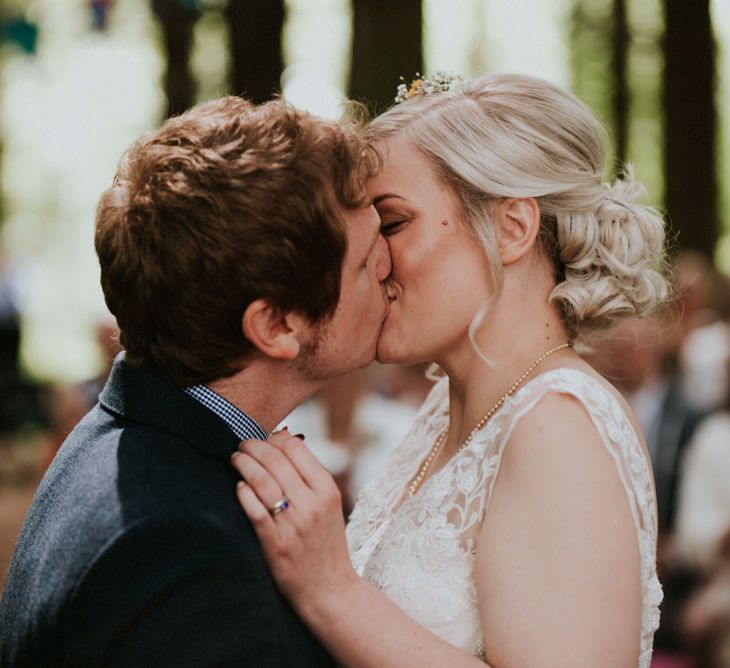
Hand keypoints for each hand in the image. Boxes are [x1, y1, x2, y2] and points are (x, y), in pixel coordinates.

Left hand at [231, 429, 359, 612]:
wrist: (330, 589)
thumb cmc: (326, 542)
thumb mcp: (329, 504)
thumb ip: (309, 474)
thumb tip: (284, 437)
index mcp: (327, 491)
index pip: (296, 449)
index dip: (276, 439)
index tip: (264, 439)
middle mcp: (311, 505)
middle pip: (276, 461)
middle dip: (254, 446)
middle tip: (243, 444)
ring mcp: (292, 525)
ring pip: (262, 481)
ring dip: (244, 464)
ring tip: (236, 458)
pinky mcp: (274, 544)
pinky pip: (254, 510)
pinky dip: (243, 493)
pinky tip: (238, 487)